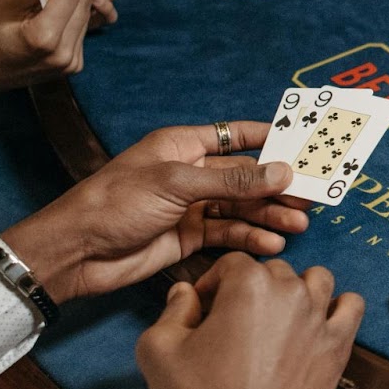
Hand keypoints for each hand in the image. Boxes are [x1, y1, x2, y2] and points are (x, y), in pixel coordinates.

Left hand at [1, 121, 308, 301]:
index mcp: (185, 146)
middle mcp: (192, 172)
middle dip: (278, 186)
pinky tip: (272, 244)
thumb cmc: (117, 203)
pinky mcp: (190, 236)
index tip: (307, 145)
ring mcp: (192, 206)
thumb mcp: (177, 184)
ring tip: (298, 225)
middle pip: (247, 176)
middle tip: (311, 197)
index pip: (238, 136)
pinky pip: (229, 233)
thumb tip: (284, 172)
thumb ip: (233, 180)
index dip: (272, 138)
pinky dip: (251, 238)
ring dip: (270, 215)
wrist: (77, 252)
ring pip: (242, 207)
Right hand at [136, 254, 363, 388]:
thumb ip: (172, 309)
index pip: (234, 264)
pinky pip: (351, 307)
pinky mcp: (339, 347)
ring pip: (316, 280)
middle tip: (235, 323)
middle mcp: (291, 293)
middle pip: (274, 272)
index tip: (205, 308)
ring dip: (297, 290)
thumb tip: (185, 293)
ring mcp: (320, 319)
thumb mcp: (159, 349)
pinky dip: (338, 308)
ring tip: (277, 320)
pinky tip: (317, 326)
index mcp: (249, 285)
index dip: (215, 283)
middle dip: (252, 289)